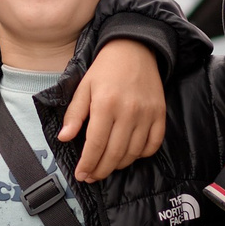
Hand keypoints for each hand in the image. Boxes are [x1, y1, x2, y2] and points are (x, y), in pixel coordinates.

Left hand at [59, 37, 166, 180]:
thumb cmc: (105, 69)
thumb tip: (64, 138)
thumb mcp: (83, 87)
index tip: (81, 175)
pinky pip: (153, 144)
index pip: (95, 144)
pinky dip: (141, 154)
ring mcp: (146, 114)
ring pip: (133, 152)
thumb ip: (74, 114)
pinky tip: (129, 154)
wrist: (134, 49)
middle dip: (101, 170)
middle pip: (114, 153)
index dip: (87, 164)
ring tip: (107, 166)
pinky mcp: (160, 114)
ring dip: (119, 165)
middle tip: (91, 176)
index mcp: (105, 104)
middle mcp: (127, 112)